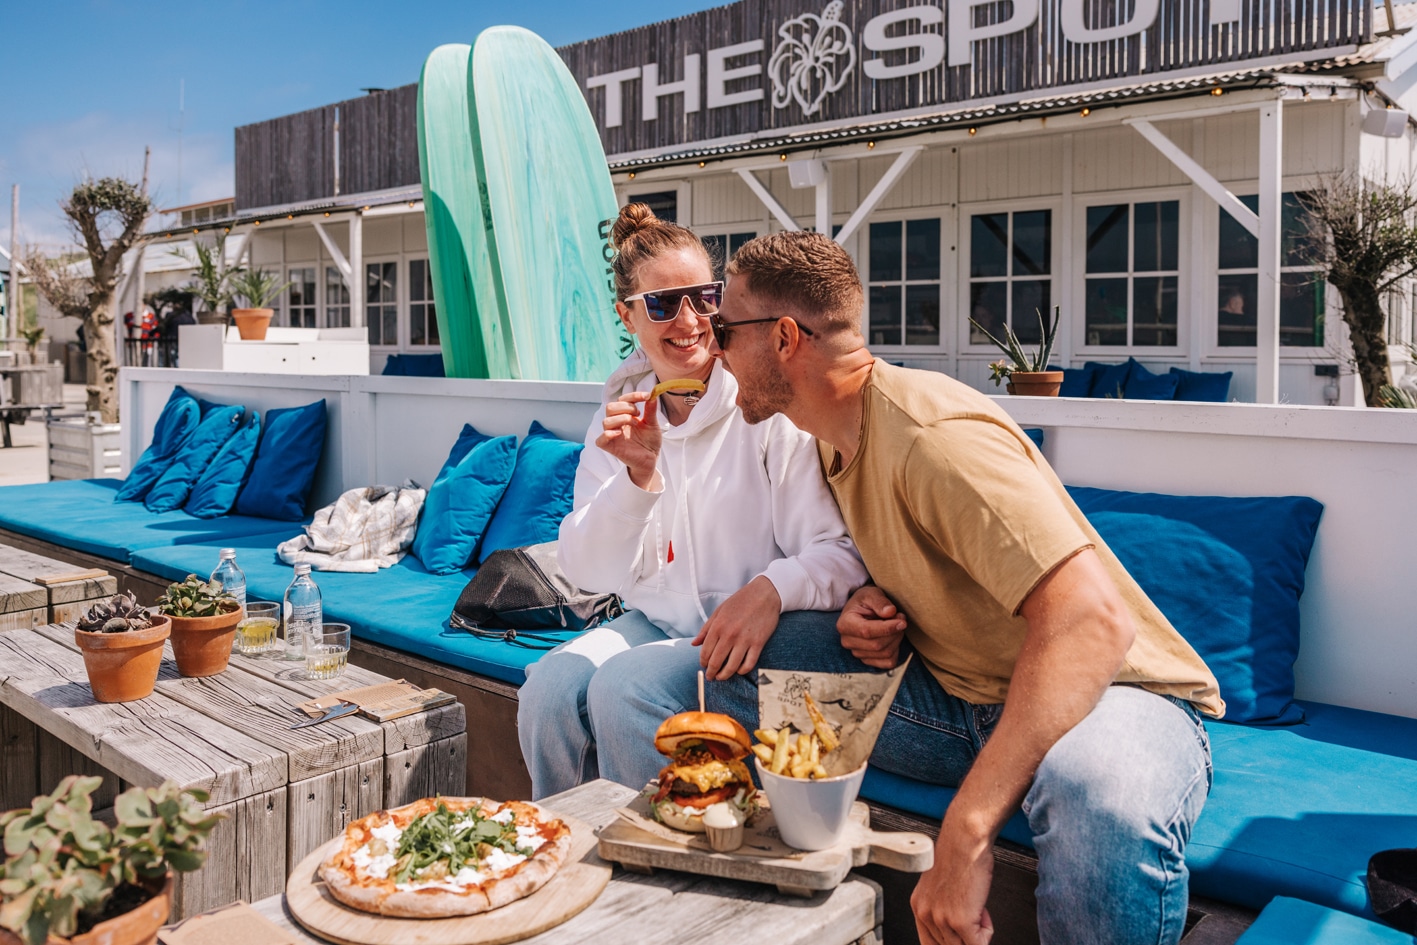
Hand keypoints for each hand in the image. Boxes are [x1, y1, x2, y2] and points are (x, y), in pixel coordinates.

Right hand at [595, 391, 660, 488]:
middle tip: (638, 413)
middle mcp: (617, 424)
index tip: (647, 396)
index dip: (633, 395)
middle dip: (626, 407)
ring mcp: (613, 435)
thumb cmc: (649, 441)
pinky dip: (608, 434)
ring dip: (622, 418)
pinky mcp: (611, 447)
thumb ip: (651, 410)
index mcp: (624, 415)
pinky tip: (620, 433)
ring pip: (605, 421)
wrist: (651, 459)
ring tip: (635, 423)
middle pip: (610, 407)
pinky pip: (600, 440)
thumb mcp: (652, 424)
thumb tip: (653, 395)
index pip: (622, 400)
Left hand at [691, 576, 781, 679]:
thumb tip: (694, 644)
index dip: (703, 662)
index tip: (704, 666)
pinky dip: (742, 671)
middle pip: (716, 662)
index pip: (705, 652)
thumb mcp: (719, 611)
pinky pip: (749, 664)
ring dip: (725, 675)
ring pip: (732, 667)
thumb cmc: (741, 601)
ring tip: (722, 677)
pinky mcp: (758, 643)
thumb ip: (706, 629)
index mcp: (718, 626)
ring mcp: (745, 640)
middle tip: (711, 677)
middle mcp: (730, 635)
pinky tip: (739, 670)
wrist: (765, 594)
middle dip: (711, 672)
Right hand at [837, 585, 906, 668]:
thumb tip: (890, 612)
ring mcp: (856, 652)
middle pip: (877, 645)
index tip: (902, 621)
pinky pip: (888, 662)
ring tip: (897, 625)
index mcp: (845, 624)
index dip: (887, 628)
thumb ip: (880, 601)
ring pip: (884, 654)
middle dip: (894, 632)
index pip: (866, 632)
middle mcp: (847, 641)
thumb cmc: (865, 601)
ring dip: (897, 639)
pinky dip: (896, 651)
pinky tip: (893, 638)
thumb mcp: (871, 593)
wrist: (862, 609)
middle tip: (901, 618)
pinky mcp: (867, 660)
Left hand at [912, 814, 995, 944]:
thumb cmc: (959, 855)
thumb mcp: (941, 886)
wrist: (965, 839)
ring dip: (978, 932)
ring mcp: (941, 919)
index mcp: (919, 906)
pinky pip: (978, 944)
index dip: (950, 942)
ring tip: (978, 907)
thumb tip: (956, 931)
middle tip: (974, 915)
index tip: (962, 937)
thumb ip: (942, 908)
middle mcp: (925, 914)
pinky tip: (983, 910)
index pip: (930, 944)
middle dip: (966, 935)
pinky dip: (987, 931)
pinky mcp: (960, 921)